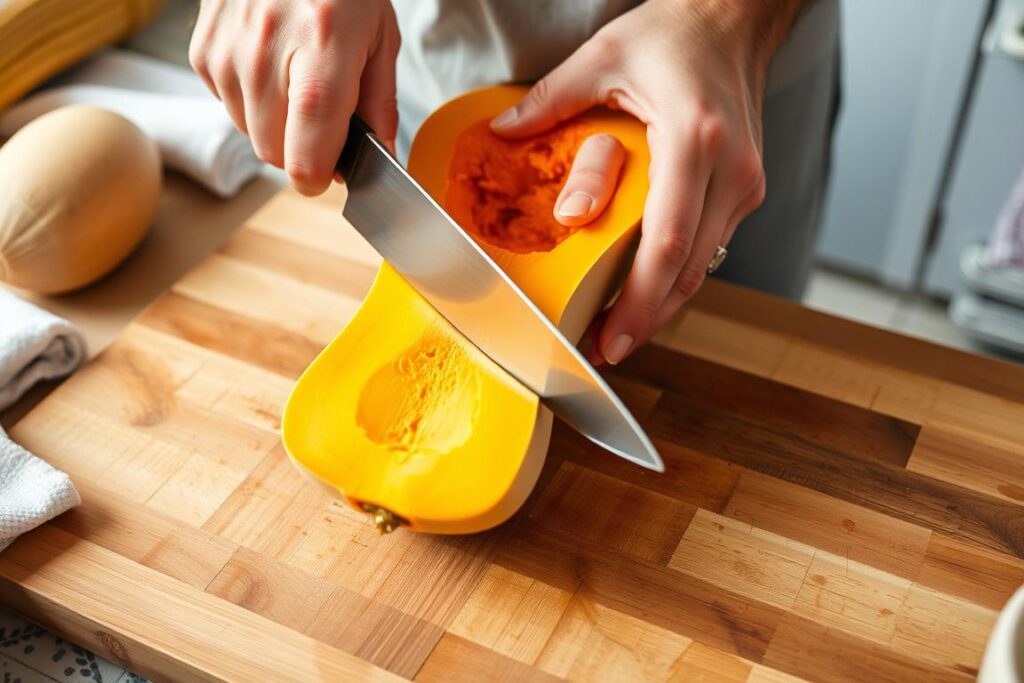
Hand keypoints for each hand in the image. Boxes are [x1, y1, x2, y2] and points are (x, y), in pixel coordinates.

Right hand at [189, 0, 400, 195]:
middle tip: (324, 119)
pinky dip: (252, 101)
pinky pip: (228, 106)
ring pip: (250, 135)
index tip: (328, 174)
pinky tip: (271, 66)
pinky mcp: (203, 51)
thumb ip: (380, 104)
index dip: (318, 178)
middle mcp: (267, 53)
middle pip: (275, 154)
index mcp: (322, 50)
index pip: (307, 152)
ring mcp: (228, 52)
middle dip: (303, 151)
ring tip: (297, 81)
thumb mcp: (381, 38)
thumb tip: (381, 157)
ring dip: (277, 126)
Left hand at [492, 0, 805, 364]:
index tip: (612, 336)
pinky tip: (644, 293)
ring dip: (661, 304)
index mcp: (696, 139)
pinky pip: (709, 247)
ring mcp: (745, 183)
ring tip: (618, 332)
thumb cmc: (675, 33)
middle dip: (647, 318)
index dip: (640, 299)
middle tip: (606, 349)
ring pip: (703, 266)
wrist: (734, 18)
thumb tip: (503, 133)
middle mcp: (731, 169)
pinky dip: (675, 275)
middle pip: (690, 269)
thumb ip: (552, 100)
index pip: (668, 240)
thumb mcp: (604, 57)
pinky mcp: (745, 189)